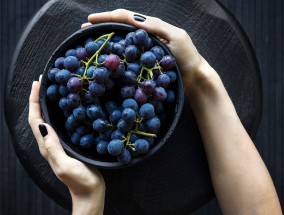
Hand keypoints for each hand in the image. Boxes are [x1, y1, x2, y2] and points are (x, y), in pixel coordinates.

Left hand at [28, 77, 104, 214]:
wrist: (89, 191)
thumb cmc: (79, 180)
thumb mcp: (65, 165)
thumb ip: (53, 147)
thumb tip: (43, 124)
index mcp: (46, 146)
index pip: (35, 119)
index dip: (34, 101)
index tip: (37, 84)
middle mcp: (49, 143)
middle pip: (38, 117)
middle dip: (38, 98)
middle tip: (44, 81)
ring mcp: (58, 143)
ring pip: (48, 119)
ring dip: (46, 104)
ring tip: (52, 89)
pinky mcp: (68, 144)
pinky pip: (59, 124)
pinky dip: (58, 113)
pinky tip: (67, 107)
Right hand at [82, 9, 213, 91]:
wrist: (194, 77)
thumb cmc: (188, 58)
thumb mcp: (176, 37)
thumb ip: (158, 28)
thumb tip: (136, 22)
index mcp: (152, 27)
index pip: (126, 17)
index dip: (107, 17)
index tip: (90, 20)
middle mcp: (145, 36)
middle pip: (120, 27)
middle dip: (102, 26)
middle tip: (84, 31)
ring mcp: (144, 49)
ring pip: (122, 41)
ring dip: (105, 39)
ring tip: (90, 43)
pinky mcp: (144, 62)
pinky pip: (127, 56)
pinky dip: (115, 55)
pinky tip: (108, 59)